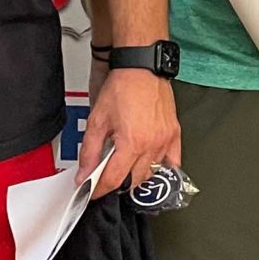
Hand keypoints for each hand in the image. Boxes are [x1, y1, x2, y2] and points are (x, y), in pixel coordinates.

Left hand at [81, 65, 178, 199]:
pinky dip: (160, 168)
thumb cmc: (123, 87)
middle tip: (106, 177)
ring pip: (151, 173)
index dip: (100, 190)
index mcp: (132, 142)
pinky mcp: (174, 134)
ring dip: (136, 176)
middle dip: (117, 183)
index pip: (114, 180)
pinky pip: (172, 162)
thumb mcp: (97, 120)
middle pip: (133, 181)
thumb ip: (89, 152)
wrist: (142, 68)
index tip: (93, 192)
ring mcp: (165, 141)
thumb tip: (84, 174)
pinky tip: (149, 165)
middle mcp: (152, 144)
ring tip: (125, 166)